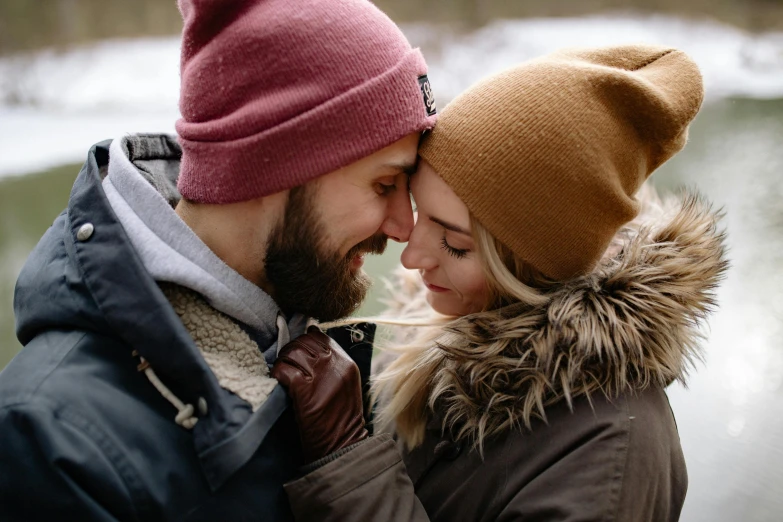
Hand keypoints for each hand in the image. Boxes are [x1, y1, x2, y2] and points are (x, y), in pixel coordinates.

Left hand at [271, 326, 368, 462]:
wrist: (342, 445)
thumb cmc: (340, 418)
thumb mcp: (345, 384)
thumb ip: (332, 362)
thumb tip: (311, 332)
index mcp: (346, 362)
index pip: (320, 337)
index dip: (304, 342)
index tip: (297, 354)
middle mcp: (335, 364)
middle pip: (304, 342)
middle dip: (290, 350)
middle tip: (285, 364)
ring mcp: (320, 375)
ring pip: (292, 352)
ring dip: (282, 361)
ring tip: (281, 373)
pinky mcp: (305, 389)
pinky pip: (284, 370)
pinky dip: (277, 373)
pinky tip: (278, 382)